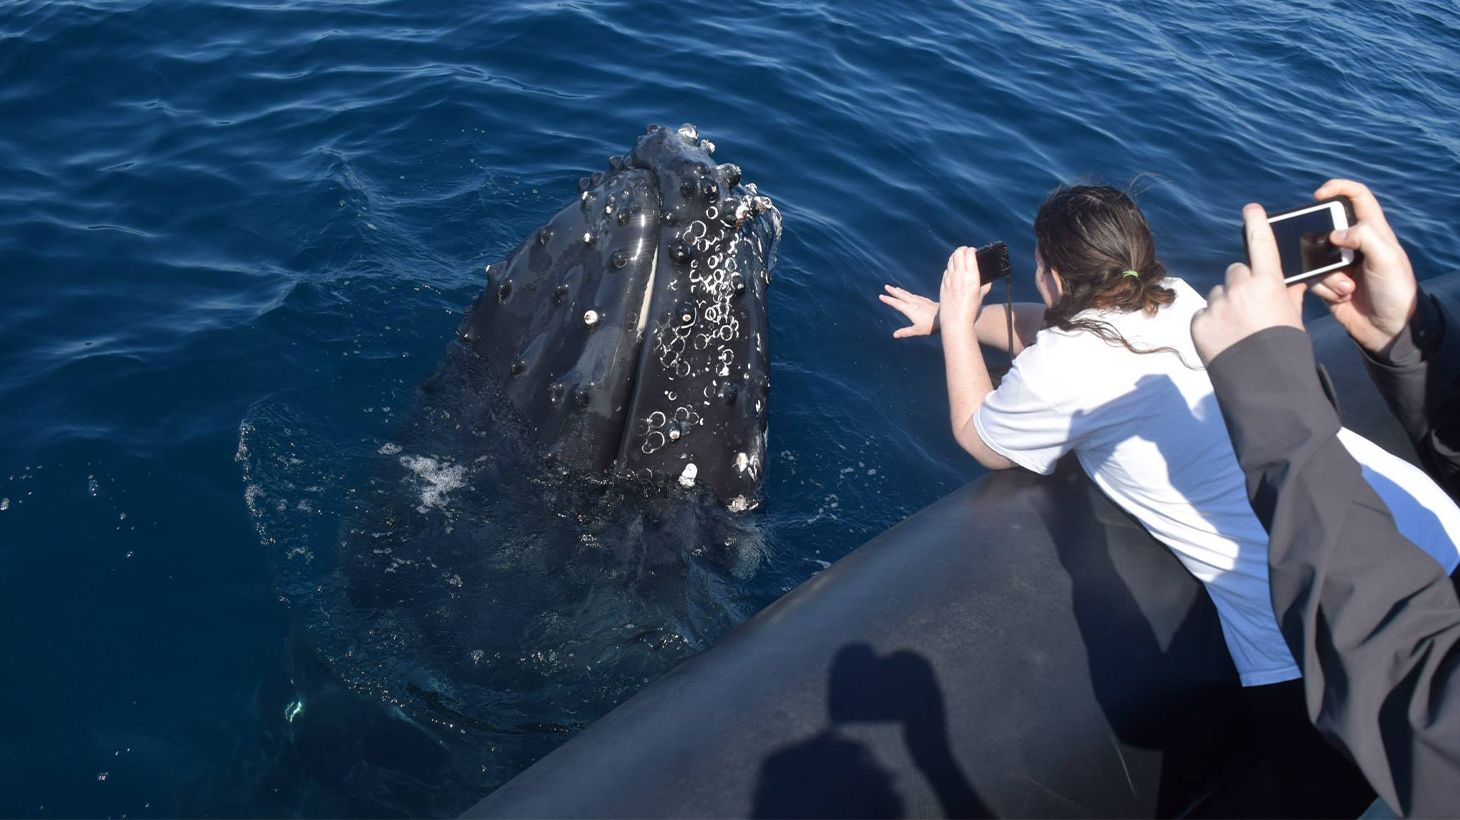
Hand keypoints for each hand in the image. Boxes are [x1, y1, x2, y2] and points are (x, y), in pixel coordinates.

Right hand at [879, 285, 939, 337]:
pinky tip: (911, 294)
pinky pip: (915, 296)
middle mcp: (914, 303)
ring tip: (896, 288)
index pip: (896, 304)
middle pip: (901, 295)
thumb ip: (906, 332)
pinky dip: (910, 294)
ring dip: (901, 291)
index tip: (881, 296)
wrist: (944, 318)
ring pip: (908, 294)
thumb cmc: (931, 326)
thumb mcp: (917, 330)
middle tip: (886, 286)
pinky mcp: (926, 301)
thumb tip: (894, 335)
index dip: (888, 300)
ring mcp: (921, 301)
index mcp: (910, 310)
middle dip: (893, 291)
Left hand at [938, 246, 991, 336]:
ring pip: (951, 259)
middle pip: (958, 253)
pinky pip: (947, 270)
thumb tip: (988, 278)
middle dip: (963, 250)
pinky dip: (951, 266)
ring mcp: (949, 278)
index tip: (973, 251)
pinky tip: (953, 269)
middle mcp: (960, 275)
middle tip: (966, 251)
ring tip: (959, 256)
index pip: (969, 254)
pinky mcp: (943, 283)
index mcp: (972, 276)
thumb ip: (986, 285)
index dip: (971, 250)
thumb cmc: (971, 309)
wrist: (956, 320)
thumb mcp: (981, 295)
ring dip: (956, 256)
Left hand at [1192, 204, 1307, 363]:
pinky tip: (1224, 340)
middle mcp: (1240, 288)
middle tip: (1250, 309)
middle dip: (1242, 285)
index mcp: (1268, 283)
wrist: (1264, 383)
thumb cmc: (1285, 348)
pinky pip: (1204, 313)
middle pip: (1236, 271)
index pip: (1261, 244)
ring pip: (1219, 293)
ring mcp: (1217, 305)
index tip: (1251, 209)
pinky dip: (1212, 323)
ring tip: (1238, 330)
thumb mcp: (1293, 317)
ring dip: (1226, 304)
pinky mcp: (1199, 322)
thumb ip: (1289, 295)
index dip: (1256, 223)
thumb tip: (1290, 282)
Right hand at [1305, 179, 1416, 354]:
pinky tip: (1341, 297)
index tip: (1319, 195)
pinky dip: (1323, 287)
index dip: (1338, 189)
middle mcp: (1354, 244)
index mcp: (1374, 231)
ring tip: (1346, 288)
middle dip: (1321, 241)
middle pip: (1326, 227)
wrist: (1387, 330)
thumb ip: (1364, 237)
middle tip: (1326, 255)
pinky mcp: (1327, 283)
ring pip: (1314, 255)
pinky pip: (1311, 277)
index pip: (1357, 197)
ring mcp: (1338, 263)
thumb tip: (1334, 233)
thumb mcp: (1388, 259)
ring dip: (1327, 273)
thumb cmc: (1395, 292)